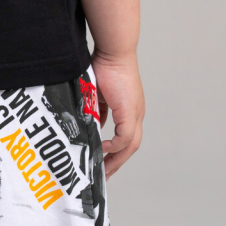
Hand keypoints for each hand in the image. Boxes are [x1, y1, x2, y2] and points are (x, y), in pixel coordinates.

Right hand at [90, 50, 143, 178]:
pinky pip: (125, 137)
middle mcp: (135, 113)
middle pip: (131, 145)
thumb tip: (90, 123)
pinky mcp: (130, 112)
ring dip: (117, 159)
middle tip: (104, 174)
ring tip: (104, 170)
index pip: (126, 136)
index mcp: (129, 108)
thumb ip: (96, 108)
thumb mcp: (97, 92)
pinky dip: (115, 146)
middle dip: (117, 161)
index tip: (103, 159)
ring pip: (130, 145)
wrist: (113, 51)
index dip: (116, 150)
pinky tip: (103, 148)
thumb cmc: (104, 64)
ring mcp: (135, 113)